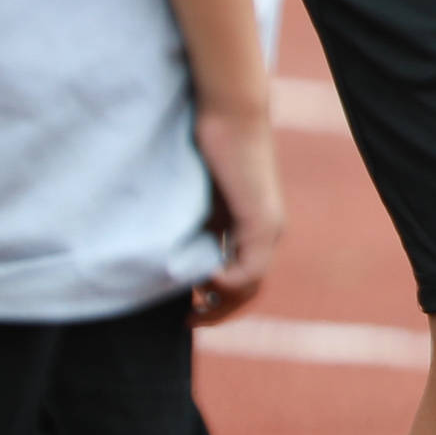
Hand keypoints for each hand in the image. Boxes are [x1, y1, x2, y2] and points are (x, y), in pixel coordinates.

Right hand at [193, 102, 281, 321]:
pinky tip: (204, 282)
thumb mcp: (199, 197)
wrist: (230, 114)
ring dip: (222, 302)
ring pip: (250, 284)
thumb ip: (195, 225)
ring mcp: (267, 227)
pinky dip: (227, 283)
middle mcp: (266, 232)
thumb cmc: (209, 146)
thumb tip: (168, 252)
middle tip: (190, 320)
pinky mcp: (260, 219)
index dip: (217, 302)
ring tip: (194, 306)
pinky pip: (249, 268)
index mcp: (251, 228)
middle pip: (248, 291)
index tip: (188, 309)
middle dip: (218, 311)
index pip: (242, 281)